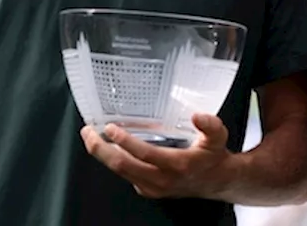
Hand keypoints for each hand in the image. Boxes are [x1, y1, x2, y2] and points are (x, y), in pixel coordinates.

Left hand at [81, 114, 232, 199]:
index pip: (144, 154)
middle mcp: (161, 179)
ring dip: (102, 155)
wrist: (216, 182)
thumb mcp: (218, 137)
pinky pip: (125, 176)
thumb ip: (210, 125)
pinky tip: (107, 148)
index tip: (111, 128)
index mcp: (176, 165)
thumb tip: (197, 116)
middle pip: (122, 166)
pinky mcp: (148, 190)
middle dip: (101, 149)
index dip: (125, 141)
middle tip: (88, 132)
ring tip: (91, 138)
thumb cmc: (213, 157)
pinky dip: (113, 162)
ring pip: (120, 172)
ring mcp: (152, 187)